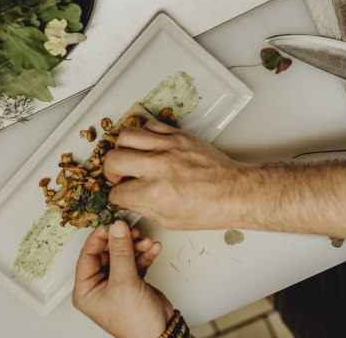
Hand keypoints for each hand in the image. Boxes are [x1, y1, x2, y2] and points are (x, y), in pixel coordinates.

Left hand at [73, 220, 173, 337]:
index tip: (112, 223)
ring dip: (136, 246)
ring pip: (122, 255)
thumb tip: (116, 229)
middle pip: (107, 252)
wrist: (161, 334)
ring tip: (146, 242)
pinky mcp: (131, 282)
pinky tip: (153, 249)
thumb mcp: (124, 283)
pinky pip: (135, 261)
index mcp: (86, 290)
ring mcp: (116, 283)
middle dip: (122, 241)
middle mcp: (98, 286)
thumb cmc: (136, 322)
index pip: (88, 254)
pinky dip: (144, 254)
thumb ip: (120, 252)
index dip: (100, 237)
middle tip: (132, 230)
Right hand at [104, 120, 247, 229]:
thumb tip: (127, 198)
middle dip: (111, 170)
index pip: (117, 191)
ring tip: (131, 157)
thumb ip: (143, 207)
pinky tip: (149, 146)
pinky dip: (144, 135)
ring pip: (126, 135)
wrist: (235, 192)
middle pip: (113, 159)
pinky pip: (150, 126)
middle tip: (120, 175)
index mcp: (154, 193)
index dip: (116, 195)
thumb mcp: (169, 220)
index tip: (120, 193)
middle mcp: (159, 166)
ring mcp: (169, 147)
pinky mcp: (180, 136)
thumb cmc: (209, 209)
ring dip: (123, 148)